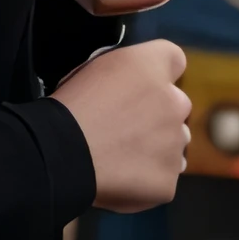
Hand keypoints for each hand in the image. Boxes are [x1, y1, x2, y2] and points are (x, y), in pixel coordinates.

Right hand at [51, 39, 190, 211]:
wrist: (62, 152)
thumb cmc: (72, 105)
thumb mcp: (94, 68)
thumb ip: (127, 71)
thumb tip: (137, 87)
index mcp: (151, 67)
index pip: (173, 59)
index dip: (158, 72)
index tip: (142, 86)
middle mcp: (175, 102)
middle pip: (176, 105)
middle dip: (158, 114)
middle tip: (125, 128)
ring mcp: (175, 144)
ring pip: (174, 142)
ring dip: (158, 146)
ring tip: (122, 156)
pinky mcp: (168, 180)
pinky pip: (164, 176)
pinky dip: (148, 178)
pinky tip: (122, 178)